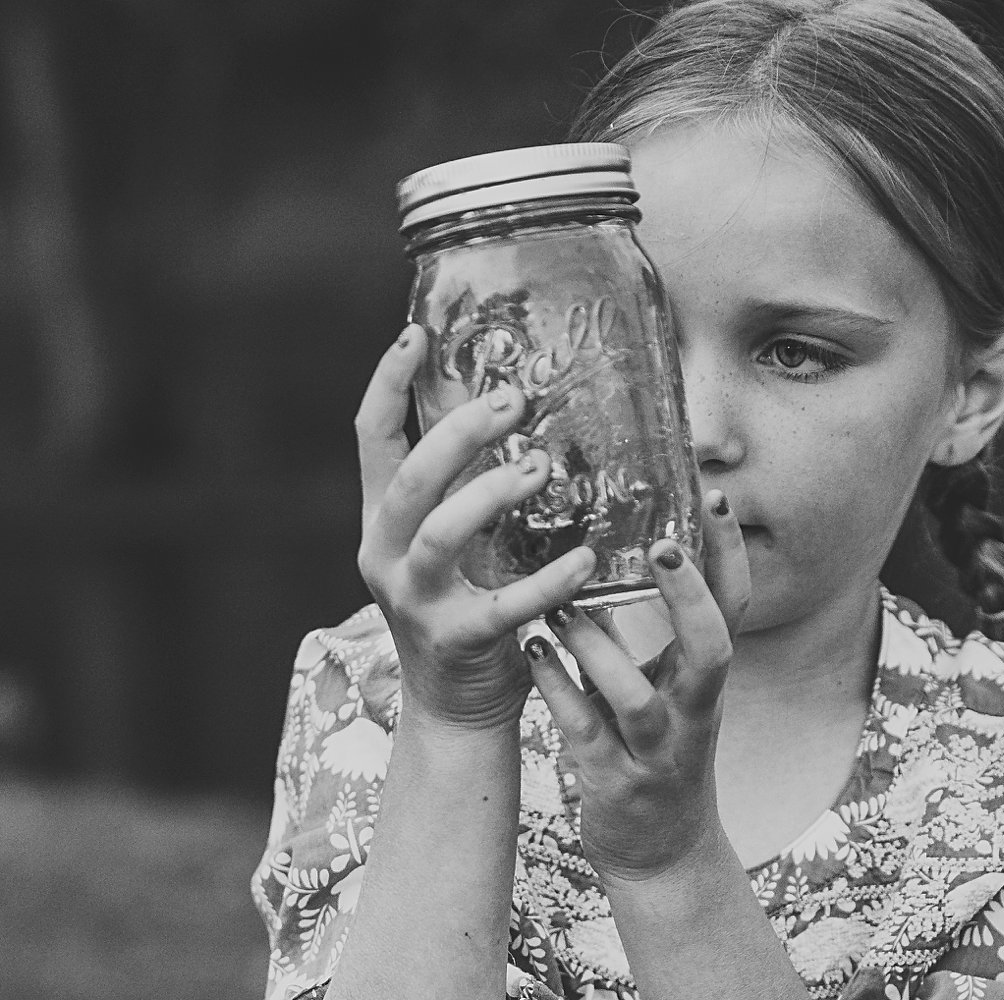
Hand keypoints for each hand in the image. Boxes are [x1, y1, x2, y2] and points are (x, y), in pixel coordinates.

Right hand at [355, 324, 597, 728]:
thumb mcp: (458, 539)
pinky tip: (586, 559)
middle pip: (409, 478)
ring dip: (491, 492)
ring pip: (440, 533)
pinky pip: (504, 605)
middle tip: (512, 401)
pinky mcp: (457, 641)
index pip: (372, 438)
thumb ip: (468, 483)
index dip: (388, 383)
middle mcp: (386, 555)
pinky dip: (548, 580)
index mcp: (383, 520)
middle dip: (458, 433)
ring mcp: (415, 600)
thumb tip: (508, 403)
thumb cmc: (467, 604)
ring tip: (541, 469)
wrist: (456, 706)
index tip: (418, 335)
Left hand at [526, 489, 750, 881]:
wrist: (662, 853)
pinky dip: (557, 689)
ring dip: (600, 648)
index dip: (730, 554)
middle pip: (713, 647)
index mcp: (706, 678)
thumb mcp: (664, 686)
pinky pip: (583, 731)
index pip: (736, 607)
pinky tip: (531, 652)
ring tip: (562, 604)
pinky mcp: (614, 781)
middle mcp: (694, 711)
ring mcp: (657, 750)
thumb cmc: (656, 749)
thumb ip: (636, 630)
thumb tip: (600, 552)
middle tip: (662, 544)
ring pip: (638, 697)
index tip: (712, 497)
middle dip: (690, 596)